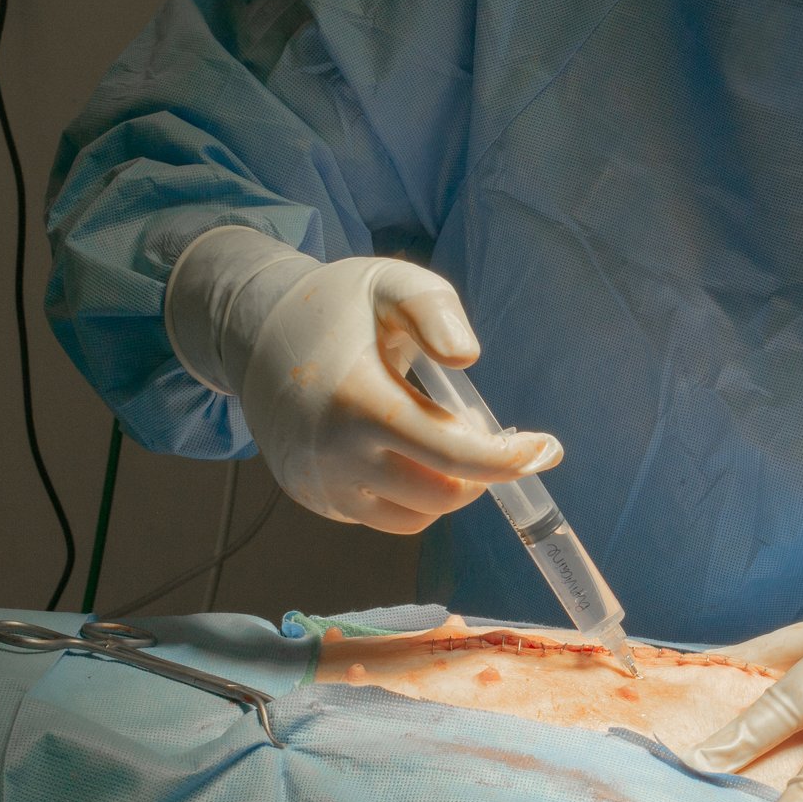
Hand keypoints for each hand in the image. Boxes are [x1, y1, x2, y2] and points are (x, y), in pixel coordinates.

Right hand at [165, 227, 558, 531]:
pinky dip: (412, 494)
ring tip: (438, 433)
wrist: (254, 337)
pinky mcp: (316, 500)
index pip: (449, 452)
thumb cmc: (335, 308)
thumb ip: (433, 310)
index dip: (507, 459)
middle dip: (480, 469)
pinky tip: (402, 450)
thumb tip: (468, 359)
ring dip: (448, 485)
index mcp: (356, 399)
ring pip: (418, 516)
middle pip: (443, 494)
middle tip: (480, 427)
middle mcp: (334, 454)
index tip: (548, 448)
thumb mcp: (387, 283)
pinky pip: (386, 518)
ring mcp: (322, 485)